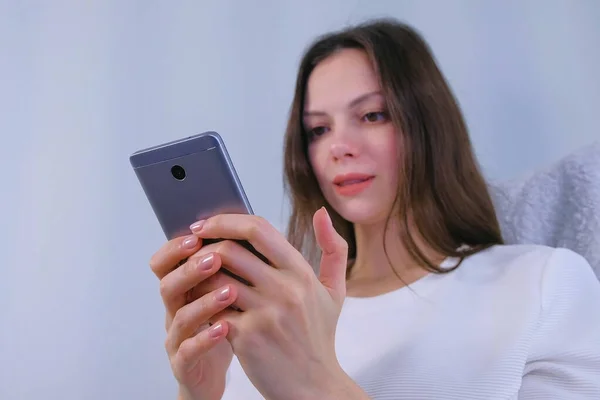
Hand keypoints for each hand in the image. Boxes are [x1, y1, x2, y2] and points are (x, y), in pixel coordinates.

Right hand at [149, 235, 238, 399]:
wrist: (212, 374)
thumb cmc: (222, 326)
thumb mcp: (222, 294)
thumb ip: (226, 268)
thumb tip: (244, 231)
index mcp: (182, 289)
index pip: (165, 262)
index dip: (175, 248)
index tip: (197, 235)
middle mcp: (174, 311)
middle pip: (168, 285)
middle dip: (189, 269)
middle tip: (214, 258)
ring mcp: (177, 338)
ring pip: (179, 317)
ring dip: (204, 302)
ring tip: (230, 292)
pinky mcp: (184, 364)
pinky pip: (188, 350)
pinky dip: (205, 339)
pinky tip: (225, 328)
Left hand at [189, 208, 355, 399]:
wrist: (314, 386)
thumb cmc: (319, 336)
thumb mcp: (334, 291)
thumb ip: (333, 248)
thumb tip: (321, 212)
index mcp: (301, 272)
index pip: (258, 229)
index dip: (226, 220)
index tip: (206, 224)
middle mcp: (285, 289)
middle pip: (229, 250)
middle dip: (202, 247)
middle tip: (190, 251)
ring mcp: (265, 313)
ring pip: (214, 278)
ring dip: (197, 275)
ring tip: (192, 277)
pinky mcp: (247, 336)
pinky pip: (212, 309)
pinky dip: (201, 304)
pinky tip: (199, 305)